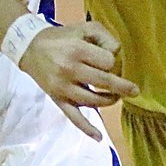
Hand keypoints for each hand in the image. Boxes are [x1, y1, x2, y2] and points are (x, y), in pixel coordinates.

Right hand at [21, 22, 138, 140]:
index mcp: (77, 50)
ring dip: (109, 100)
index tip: (110, 59)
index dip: (113, 61)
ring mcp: (63, 88)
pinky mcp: (58, 100)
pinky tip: (99, 137)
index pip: (107, 62)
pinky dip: (86, 128)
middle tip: (135, 90)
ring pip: (94, 101)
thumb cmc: (62, 38)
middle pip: (104, 82)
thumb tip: (117, 54)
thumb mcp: (83, 28)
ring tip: (116, 97)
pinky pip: (73, 117)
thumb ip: (104, 36)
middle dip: (122, 86)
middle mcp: (70, 70)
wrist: (30, 48)